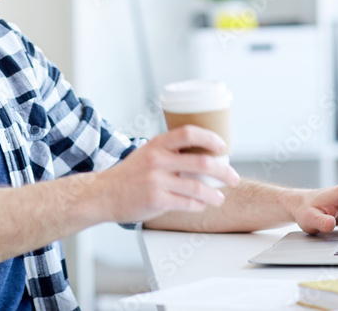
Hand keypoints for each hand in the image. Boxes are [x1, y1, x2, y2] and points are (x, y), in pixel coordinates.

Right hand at [92, 126, 240, 224]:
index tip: (223, 146)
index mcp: (157, 144)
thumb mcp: (146, 154)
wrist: (104, 194)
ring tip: (220, 197)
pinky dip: (199, 205)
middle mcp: (157, 160)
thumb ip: (169, 152)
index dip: (210, 138)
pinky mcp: (156, 200)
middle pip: (201, 162)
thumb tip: (201, 154)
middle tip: (233, 178)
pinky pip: (187, 203)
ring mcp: (156, 181)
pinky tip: (202, 205)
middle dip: (224, 171)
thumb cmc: (129, 175)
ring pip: (198, 187)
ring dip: (215, 194)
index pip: (189, 133)